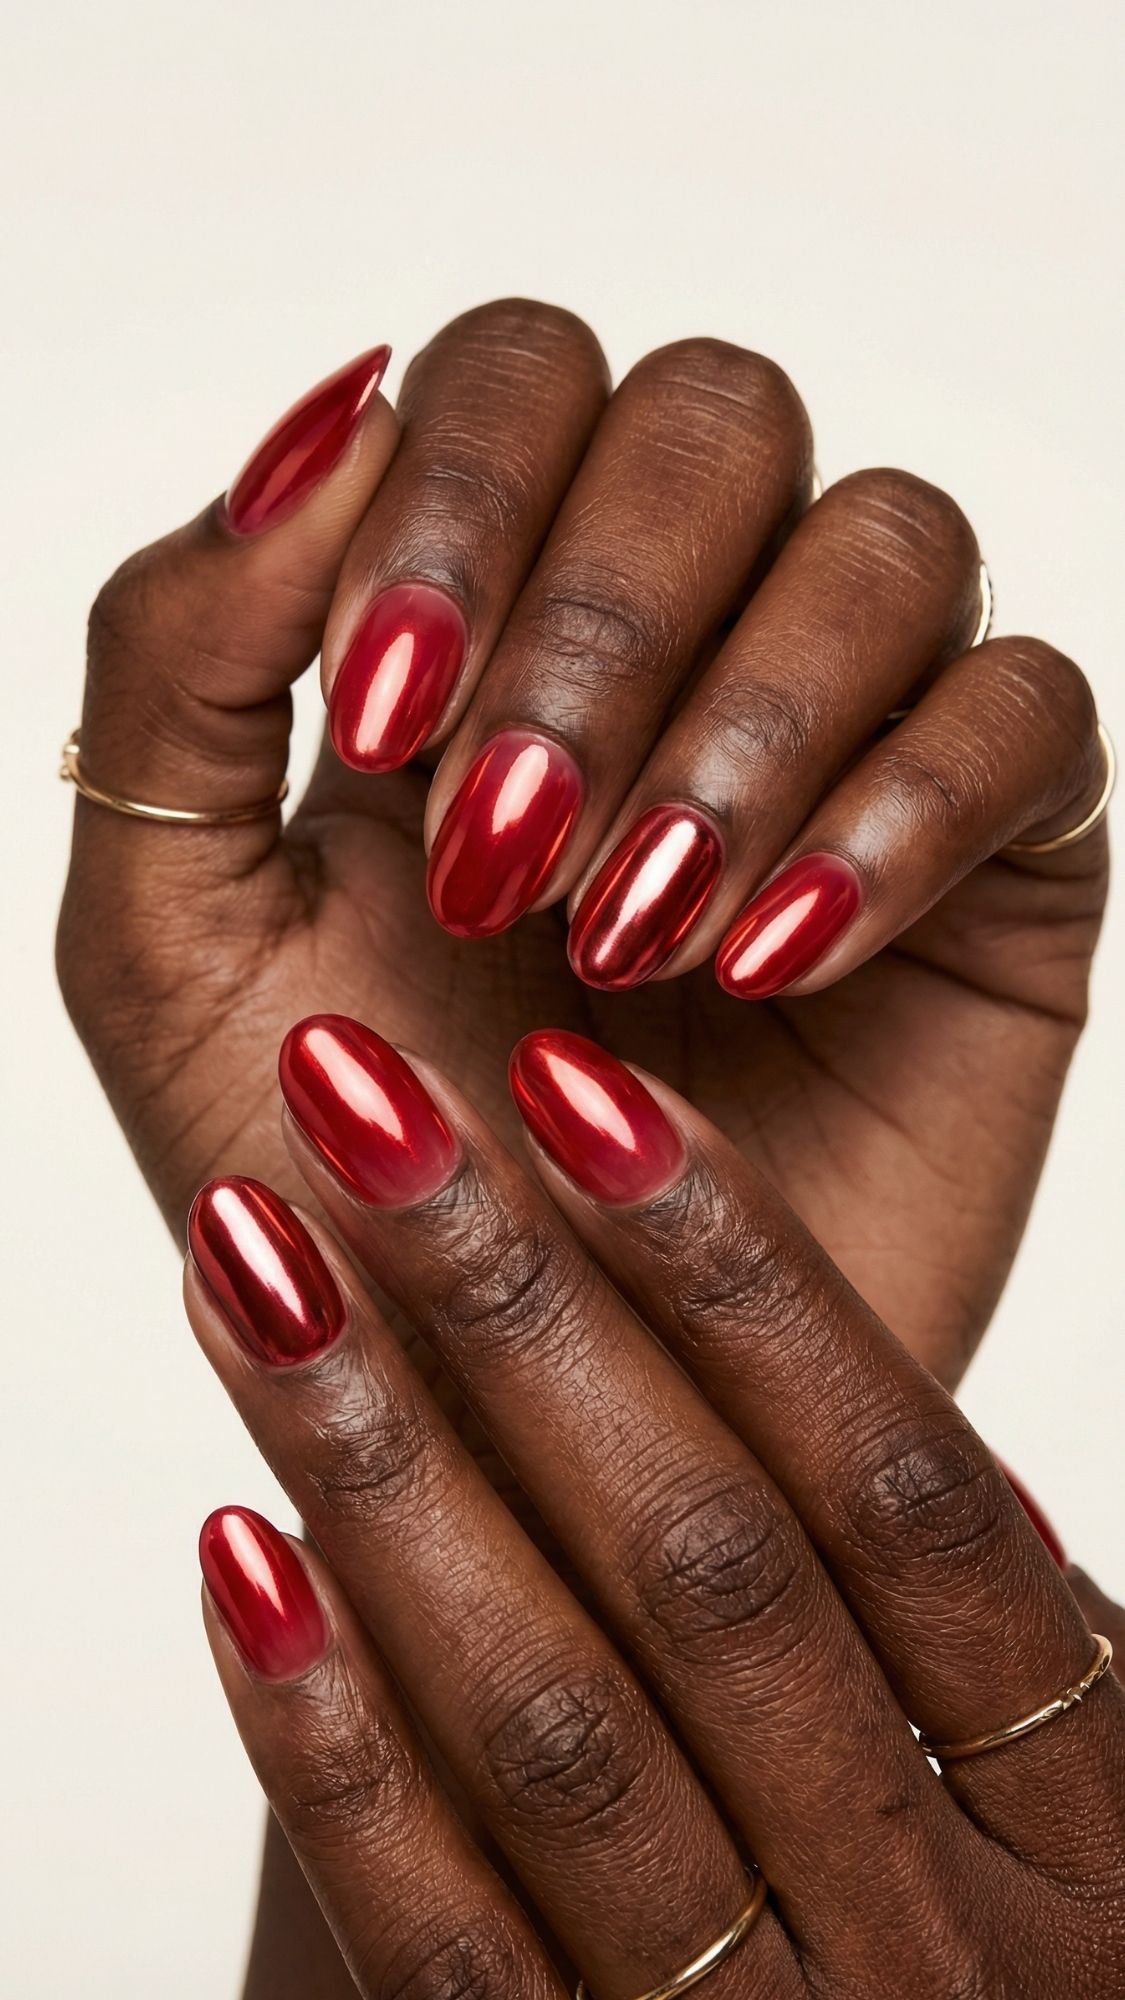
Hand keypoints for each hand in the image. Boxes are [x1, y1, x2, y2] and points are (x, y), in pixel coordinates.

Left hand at [58, 299, 1107, 1399]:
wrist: (508, 1428)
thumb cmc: (331, 1194)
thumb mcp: (167, 931)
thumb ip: (177, 656)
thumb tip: (324, 415)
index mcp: (482, 627)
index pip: (523, 378)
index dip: (464, 498)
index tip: (385, 719)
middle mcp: (678, 650)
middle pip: (718, 418)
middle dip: (605, 617)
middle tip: (511, 853)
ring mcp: (848, 745)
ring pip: (888, 540)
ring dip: (749, 721)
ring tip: (638, 936)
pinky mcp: (993, 865)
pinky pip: (1026, 716)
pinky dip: (904, 806)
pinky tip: (778, 956)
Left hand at [185, 1017, 1124, 1997]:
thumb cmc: (981, 1947)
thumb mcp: (1060, 1787)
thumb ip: (968, 1617)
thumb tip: (789, 1322)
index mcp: (1101, 1822)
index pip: (904, 1488)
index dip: (740, 1264)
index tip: (575, 1087)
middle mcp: (947, 1938)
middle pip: (713, 1567)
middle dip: (518, 1304)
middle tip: (364, 1108)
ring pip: (554, 1724)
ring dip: (384, 1462)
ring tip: (259, 1262)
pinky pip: (441, 1943)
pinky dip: (333, 1743)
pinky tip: (243, 1551)